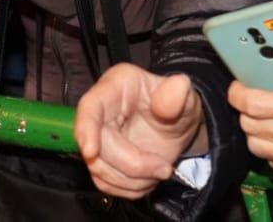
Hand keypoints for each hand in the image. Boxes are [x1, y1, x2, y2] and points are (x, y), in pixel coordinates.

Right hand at [75, 64, 207, 199]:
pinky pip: (105, 182)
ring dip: (133, 179)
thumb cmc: (177, 105)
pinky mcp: (103, 160)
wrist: (179, 127)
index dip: (86, 128)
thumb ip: (178, 93)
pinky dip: (129, 187)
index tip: (91, 152)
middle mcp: (102, 111)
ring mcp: (100, 138)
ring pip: (99, 168)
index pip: (90, 106)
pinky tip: (148, 177)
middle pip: (98, 144)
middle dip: (132, 164)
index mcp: (116, 86)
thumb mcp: (185, 97)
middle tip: (164, 168)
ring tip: (160, 170)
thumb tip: (178, 85)